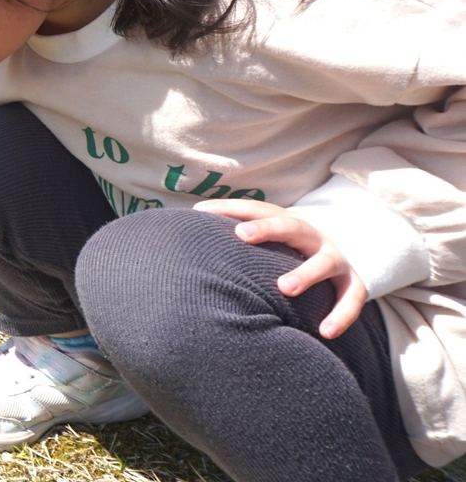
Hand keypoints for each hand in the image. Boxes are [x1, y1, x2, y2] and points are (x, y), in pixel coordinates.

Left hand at [196, 198, 368, 338]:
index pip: (257, 209)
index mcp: (286, 222)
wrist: (337, 259)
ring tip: (285, 287)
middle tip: (243, 236)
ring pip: (325, 262)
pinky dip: (342, 314)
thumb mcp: (265, 239)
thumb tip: (187, 223)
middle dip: (268, 229)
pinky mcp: (352, 283)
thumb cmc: (284, 251)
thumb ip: (232, 233)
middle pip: (292, 226)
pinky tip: (326, 332)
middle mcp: (311, 236)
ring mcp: (334, 258)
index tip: (202, 211)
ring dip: (306, 272)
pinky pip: (351, 297)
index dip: (230, 209)